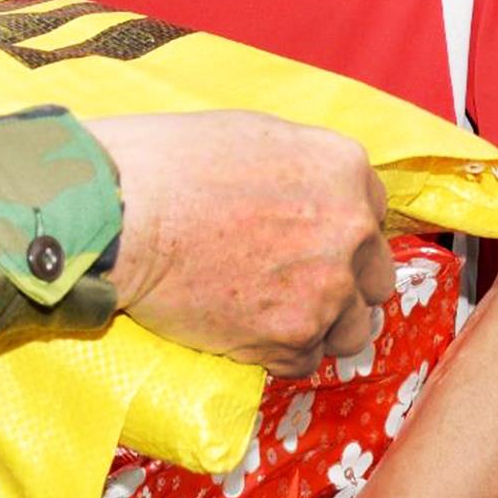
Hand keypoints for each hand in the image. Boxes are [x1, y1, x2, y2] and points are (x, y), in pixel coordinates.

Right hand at [88, 112, 393, 375]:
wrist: (124, 214)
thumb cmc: (170, 163)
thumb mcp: (252, 134)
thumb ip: (301, 168)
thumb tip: (308, 193)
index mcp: (344, 169)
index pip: (372, 215)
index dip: (340, 234)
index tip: (312, 244)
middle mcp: (351, 230)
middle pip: (373, 279)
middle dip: (340, 285)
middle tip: (291, 284)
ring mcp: (326, 289)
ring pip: (349, 329)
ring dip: (316, 326)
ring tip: (266, 314)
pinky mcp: (293, 338)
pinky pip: (303, 362)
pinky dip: (277, 354)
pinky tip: (242, 330)